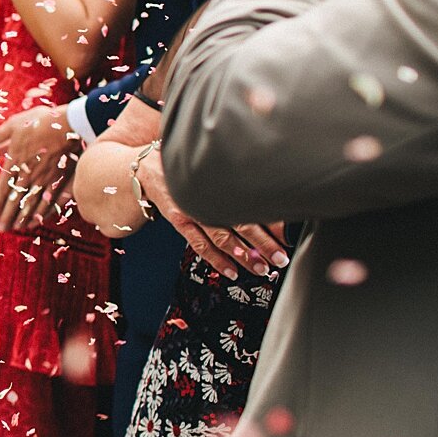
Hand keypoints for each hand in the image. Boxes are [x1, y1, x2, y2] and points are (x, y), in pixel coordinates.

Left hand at [0, 104, 78, 231]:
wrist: (71, 124)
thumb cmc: (41, 122)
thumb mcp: (14, 124)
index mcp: (16, 162)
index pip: (2, 188)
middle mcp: (29, 174)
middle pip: (15, 200)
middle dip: (7, 215)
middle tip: (0, 229)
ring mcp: (46, 179)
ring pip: (32, 203)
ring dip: (22, 217)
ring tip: (16, 228)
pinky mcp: (60, 180)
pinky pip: (50, 201)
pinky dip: (43, 212)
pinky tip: (38, 220)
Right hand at [131, 151, 288, 280]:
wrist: (149, 167)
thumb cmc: (187, 166)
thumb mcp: (212, 164)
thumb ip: (237, 178)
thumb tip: (272, 191)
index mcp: (222, 180)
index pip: (253, 202)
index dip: (272, 220)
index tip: (289, 234)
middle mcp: (208, 196)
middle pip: (241, 222)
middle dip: (263, 244)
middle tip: (280, 259)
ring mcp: (193, 211)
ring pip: (221, 237)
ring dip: (242, 256)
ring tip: (260, 269)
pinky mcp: (180, 221)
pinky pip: (199, 244)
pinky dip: (216, 260)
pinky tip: (231, 271)